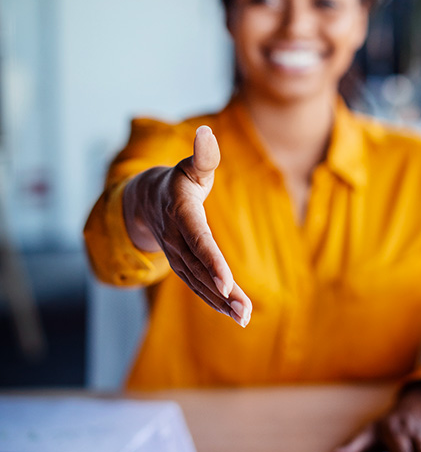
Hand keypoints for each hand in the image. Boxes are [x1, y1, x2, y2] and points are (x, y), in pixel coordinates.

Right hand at [123, 125, 251, 326]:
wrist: (144, 202)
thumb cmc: (177, 181)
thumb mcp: (190, 167)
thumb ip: (203, 156)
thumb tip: (205, 133)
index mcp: (181, 214)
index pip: (198, 240)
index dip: (212, 261)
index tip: (227, 282)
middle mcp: (176, 240)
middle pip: (201, 269)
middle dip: (222, 291)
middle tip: (244, 311)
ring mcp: (176, 257)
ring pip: (199, 283)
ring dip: (221, 302)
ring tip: (244, 318)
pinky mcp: (181, 266)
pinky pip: (198, 286)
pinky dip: (215, 301)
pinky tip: (234, 313)